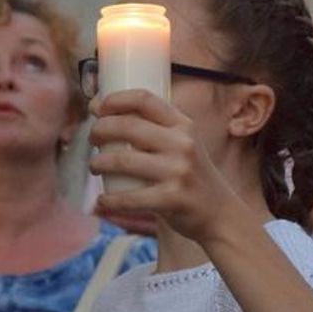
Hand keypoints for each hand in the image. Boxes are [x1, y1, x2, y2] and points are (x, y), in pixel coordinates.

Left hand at [88, 89, 245, 241]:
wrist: (219, 212)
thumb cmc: (191, 175)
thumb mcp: (183, 144)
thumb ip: (156, 129)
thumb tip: (105, 112)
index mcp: (184, 125)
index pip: (144, 99)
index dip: (115, 99)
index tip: (97, 107)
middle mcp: (182, 143)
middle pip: (128, 127)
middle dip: (100, 130)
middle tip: (92, 138)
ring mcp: (178, 171)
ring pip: (122, 161)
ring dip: (98, 163)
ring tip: (95, 166)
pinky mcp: (172, 199)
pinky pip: (129, 198)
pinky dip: (109, 200)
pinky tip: (101, 200)